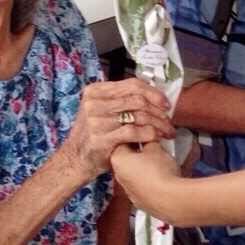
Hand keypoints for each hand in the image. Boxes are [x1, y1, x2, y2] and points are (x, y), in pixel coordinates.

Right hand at [59, 78, 174, 178]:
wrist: (76, 159)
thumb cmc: (93, 134)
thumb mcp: (100, 110)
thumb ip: (119, 100)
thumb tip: (152, 95)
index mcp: (95, 91)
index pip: (131, 85)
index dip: (153, 93)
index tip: (165, 104)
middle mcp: (94, 103)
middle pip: (138, 100)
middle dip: (158, 111)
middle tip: (169, 121)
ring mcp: (96, 121)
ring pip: (139, 116)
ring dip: (158, 124)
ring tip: (167, 131)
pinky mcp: (102, 139)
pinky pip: (134, 132)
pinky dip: (149, 135)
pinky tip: (156, 139)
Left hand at [111, 140, 182, 216]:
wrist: (171, 199)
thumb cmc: (160, 171)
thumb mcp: (156, 147)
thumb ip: (149, 140)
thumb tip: (148, 139)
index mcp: (118, 159)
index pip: (123, 140)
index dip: (137, 135)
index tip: (147, 134)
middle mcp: (119, 176)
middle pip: (127, 158)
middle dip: (139, 151)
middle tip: (155, 147)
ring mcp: (128, 191)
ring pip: (134, 173)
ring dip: (144, 167)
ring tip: (160, 163)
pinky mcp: (139, 201)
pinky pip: (141, 186)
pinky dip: (148, 181)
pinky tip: (161, 178)